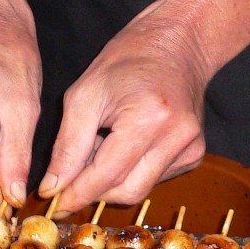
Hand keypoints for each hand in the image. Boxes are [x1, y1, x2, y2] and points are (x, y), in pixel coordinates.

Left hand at [38, 3, 209, 213]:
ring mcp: (191, 148)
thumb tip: (54, 188)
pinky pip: (155, 177)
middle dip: (94, 191)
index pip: (106, 176)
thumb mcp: (85, 95)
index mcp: (148, 120)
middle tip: (72, 176)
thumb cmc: (128, 60)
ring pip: (141, 188)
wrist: (179, 43)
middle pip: (127, 191)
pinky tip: (127, 142)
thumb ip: (68, 145)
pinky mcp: (195, 154)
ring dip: (112, 179)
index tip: (54, 205)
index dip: (76, 195)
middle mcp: (176, 139)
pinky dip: (133, 170)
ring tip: (103, 144)